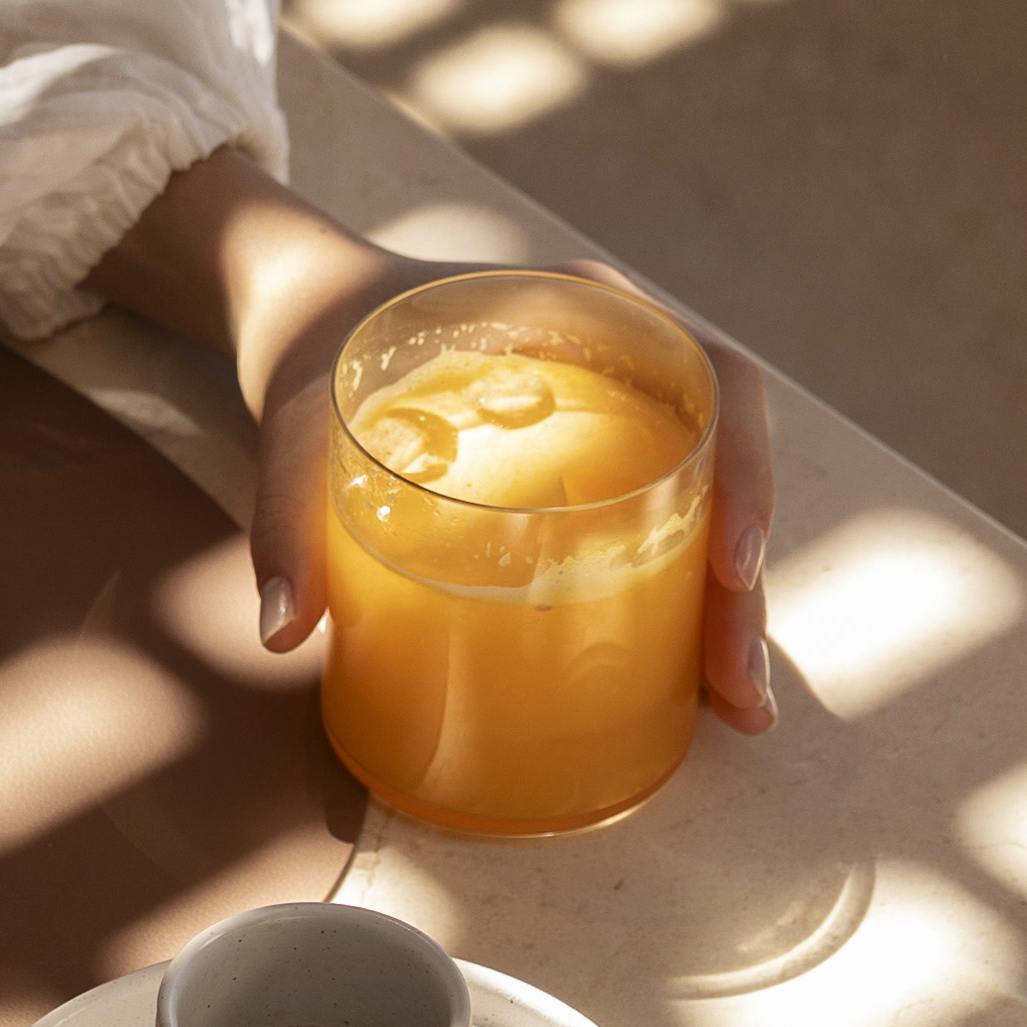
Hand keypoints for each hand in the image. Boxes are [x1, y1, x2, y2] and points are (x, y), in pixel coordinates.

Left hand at [87, 153, 779, 731]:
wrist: (306, 317)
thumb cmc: (317, 346)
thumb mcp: (297, 421)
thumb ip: (287, 515)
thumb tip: (280, 633)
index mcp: (588, 317)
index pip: (714, 382)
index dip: (746, 471)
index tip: (730, 566)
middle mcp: (623, 369)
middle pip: (727, 471)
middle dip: (742, 588)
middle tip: (735, 690)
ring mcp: (616, 428)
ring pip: (707, 517)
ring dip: (728, 614)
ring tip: (733, 709)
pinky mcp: (593, 484)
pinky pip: (661, 541)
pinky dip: (682, 614)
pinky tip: (691, 693)